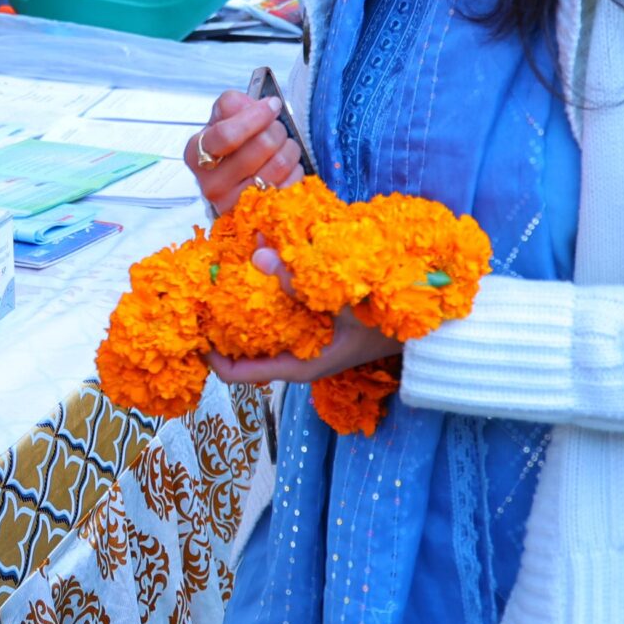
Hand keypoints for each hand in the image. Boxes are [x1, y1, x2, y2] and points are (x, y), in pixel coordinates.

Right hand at [188, 89, 304, 214]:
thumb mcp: (221, 122)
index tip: (272, 105)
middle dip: (276, 130)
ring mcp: (235, 204)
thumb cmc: (228, 151)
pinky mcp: (258, 217)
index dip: (255, 116)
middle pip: (260, 146)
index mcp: (196, 153)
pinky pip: (291, 184)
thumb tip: (252, 105)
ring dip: (289, 148)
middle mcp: (211, 183)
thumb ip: (232, 105)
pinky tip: (287, 167)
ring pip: (279, 164)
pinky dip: (295, 170)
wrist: (231, 186)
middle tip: (277, 129)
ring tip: (284, 146)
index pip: (227, 134)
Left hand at [208, 241, 399, 384]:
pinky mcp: (319, 319)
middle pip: (246, 342)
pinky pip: (284, 302)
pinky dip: (272, 281)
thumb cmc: (389, 325)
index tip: (190, 324)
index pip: (237, 372)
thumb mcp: (346, 304)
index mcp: (298, 366)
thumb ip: (303, 282)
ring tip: (227, 258)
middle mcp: (297, 355)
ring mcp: (308, 337)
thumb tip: (259, 256)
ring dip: (248, 290)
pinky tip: (265, 251)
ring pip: (264, 318)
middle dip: (224, 312)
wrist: (433, 333)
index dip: (208, 354)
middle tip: (204, 279)